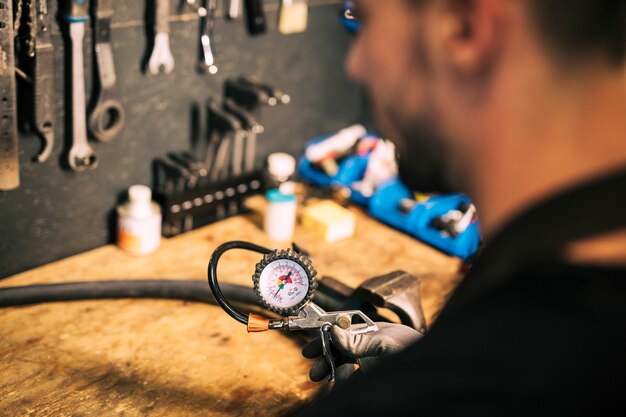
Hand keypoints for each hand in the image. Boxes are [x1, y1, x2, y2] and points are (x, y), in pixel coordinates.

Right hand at [301, 322, 422, 381]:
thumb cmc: (415, 351)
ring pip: (345, 369)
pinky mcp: (374, 382)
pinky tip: (341, 384)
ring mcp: (373, 366)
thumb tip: (332, 331)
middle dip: (326, 359)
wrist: (435, 375)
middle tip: (314, 370)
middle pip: (340, 352)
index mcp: (373, 333)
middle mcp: (371, 349)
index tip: (311, 349)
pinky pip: (353, 383)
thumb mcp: (386, 342)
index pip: (343, 333)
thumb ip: (358, 339)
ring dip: (333, 372)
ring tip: (325, 378)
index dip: (326, 339)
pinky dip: (344, 384)